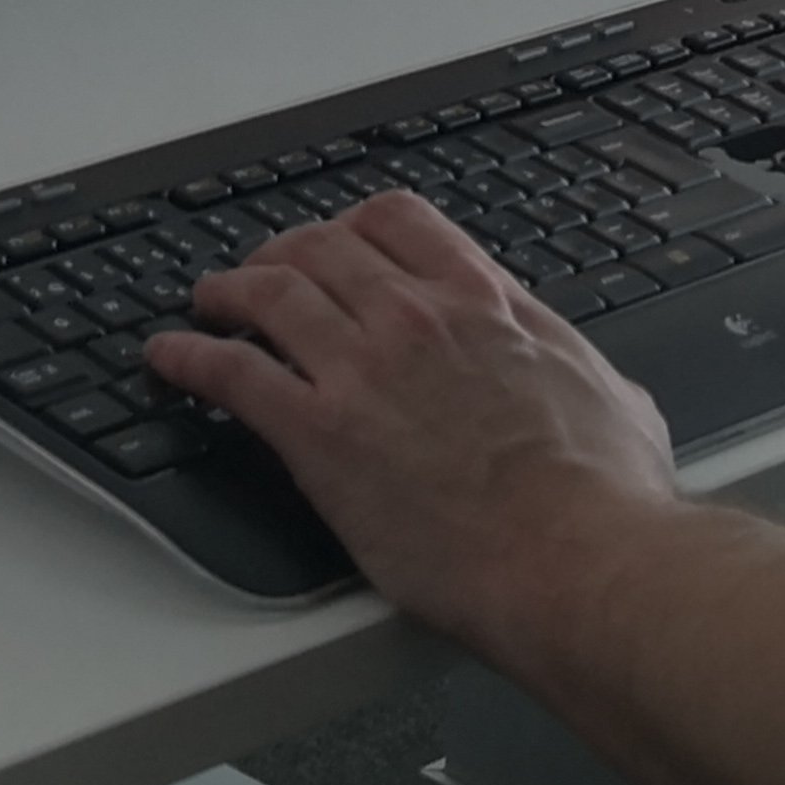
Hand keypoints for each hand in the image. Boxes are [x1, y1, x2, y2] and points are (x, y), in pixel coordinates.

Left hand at [150, 192, 681, 643]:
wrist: (579, 560)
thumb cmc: (606, 501)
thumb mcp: (615, 400)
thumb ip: (580, 373)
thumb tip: (599, 384)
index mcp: (486, 305)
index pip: (401, 223)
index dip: (355, 227)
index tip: (338, 240)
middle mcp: (416, 319)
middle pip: (322, 248)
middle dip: (283, 252)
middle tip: (263, 270)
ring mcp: (361, 370)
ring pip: (269, 293)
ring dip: (227, 290)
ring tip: (208, 300)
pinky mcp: (318, 433)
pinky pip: (232, 372)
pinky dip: (190, 357)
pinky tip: (169, 358)